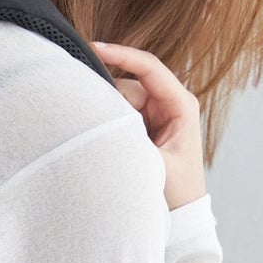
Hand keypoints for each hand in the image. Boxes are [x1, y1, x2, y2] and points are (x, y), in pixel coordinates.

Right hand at [91, 41, 206, 210]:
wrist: (181, 216)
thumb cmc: (176, 192)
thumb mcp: (154, 163)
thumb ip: (129, 139)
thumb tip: (99, 120)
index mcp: (181, 105)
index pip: (148, 68)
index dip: (121, 55)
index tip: (94, 47)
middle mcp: (167, 104)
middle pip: (127, 85)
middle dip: (105, 94)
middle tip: (82, 107)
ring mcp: (154, 116)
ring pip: (118, 101)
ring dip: (103, 114)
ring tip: (91, 134)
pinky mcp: (141, 129)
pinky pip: (117, 116)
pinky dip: (105, 123)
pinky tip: (94, 135)